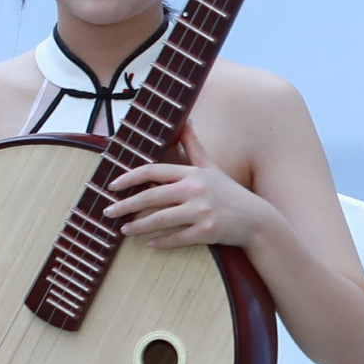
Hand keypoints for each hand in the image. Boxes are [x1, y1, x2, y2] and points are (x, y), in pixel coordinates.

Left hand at [106, 157, 266, 249]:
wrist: (256, 219)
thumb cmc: (228, 191)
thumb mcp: (210, 166)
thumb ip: (193, 145)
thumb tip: (186, 120)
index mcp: (192, 173)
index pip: (154, 171)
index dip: (130, 177)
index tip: (112, 186)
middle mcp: (196, 190)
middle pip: (152, 197)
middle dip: (126, 205)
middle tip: (108, 212)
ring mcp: (202, 211)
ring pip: (161, 219)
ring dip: (138, 226)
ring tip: (123, 231)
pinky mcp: (207, 232)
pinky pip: (178, 238)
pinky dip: (161, 242)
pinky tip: (149, 243)